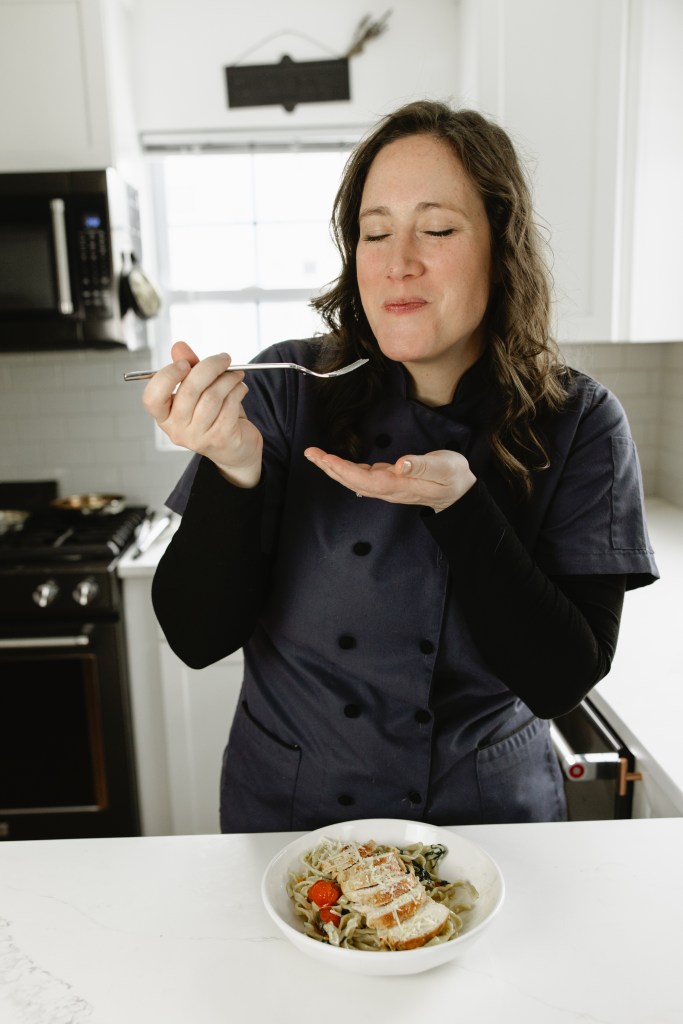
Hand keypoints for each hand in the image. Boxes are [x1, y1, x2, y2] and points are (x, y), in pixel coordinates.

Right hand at [143, 341, 262, 486]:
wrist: (235, 448)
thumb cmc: (213, 415)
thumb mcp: (198, 390)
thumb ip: (188, 368)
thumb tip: (179, 346)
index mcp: (164, 416)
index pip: (152, 398)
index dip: (167, 376)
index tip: (186, 363)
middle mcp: (177, 429)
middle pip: (189, 390)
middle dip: (210, 367)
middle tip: (224, 358)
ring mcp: (198, 437)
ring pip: (213, 396)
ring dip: (228, 379)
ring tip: (236, 375)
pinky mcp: (220, 439)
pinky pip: (229, 406)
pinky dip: (238, 391)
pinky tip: (240, 388)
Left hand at [304, 447, 475, 512]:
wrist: (459, 493)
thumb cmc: (453, 477)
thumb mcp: (444, 468)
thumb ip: (423, 465)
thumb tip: (402, 463)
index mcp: (398, 484)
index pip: (364, 480)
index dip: (343, 470)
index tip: (326, 458)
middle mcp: (388, 488)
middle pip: (352, 481)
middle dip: (329, 468)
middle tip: (310, 453)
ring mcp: (386, 485)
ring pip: (354, 479)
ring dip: (333, 468)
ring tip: (316, 455)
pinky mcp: (388, 480)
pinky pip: (361, 477)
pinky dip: (345, 469)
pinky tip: (335, 464)